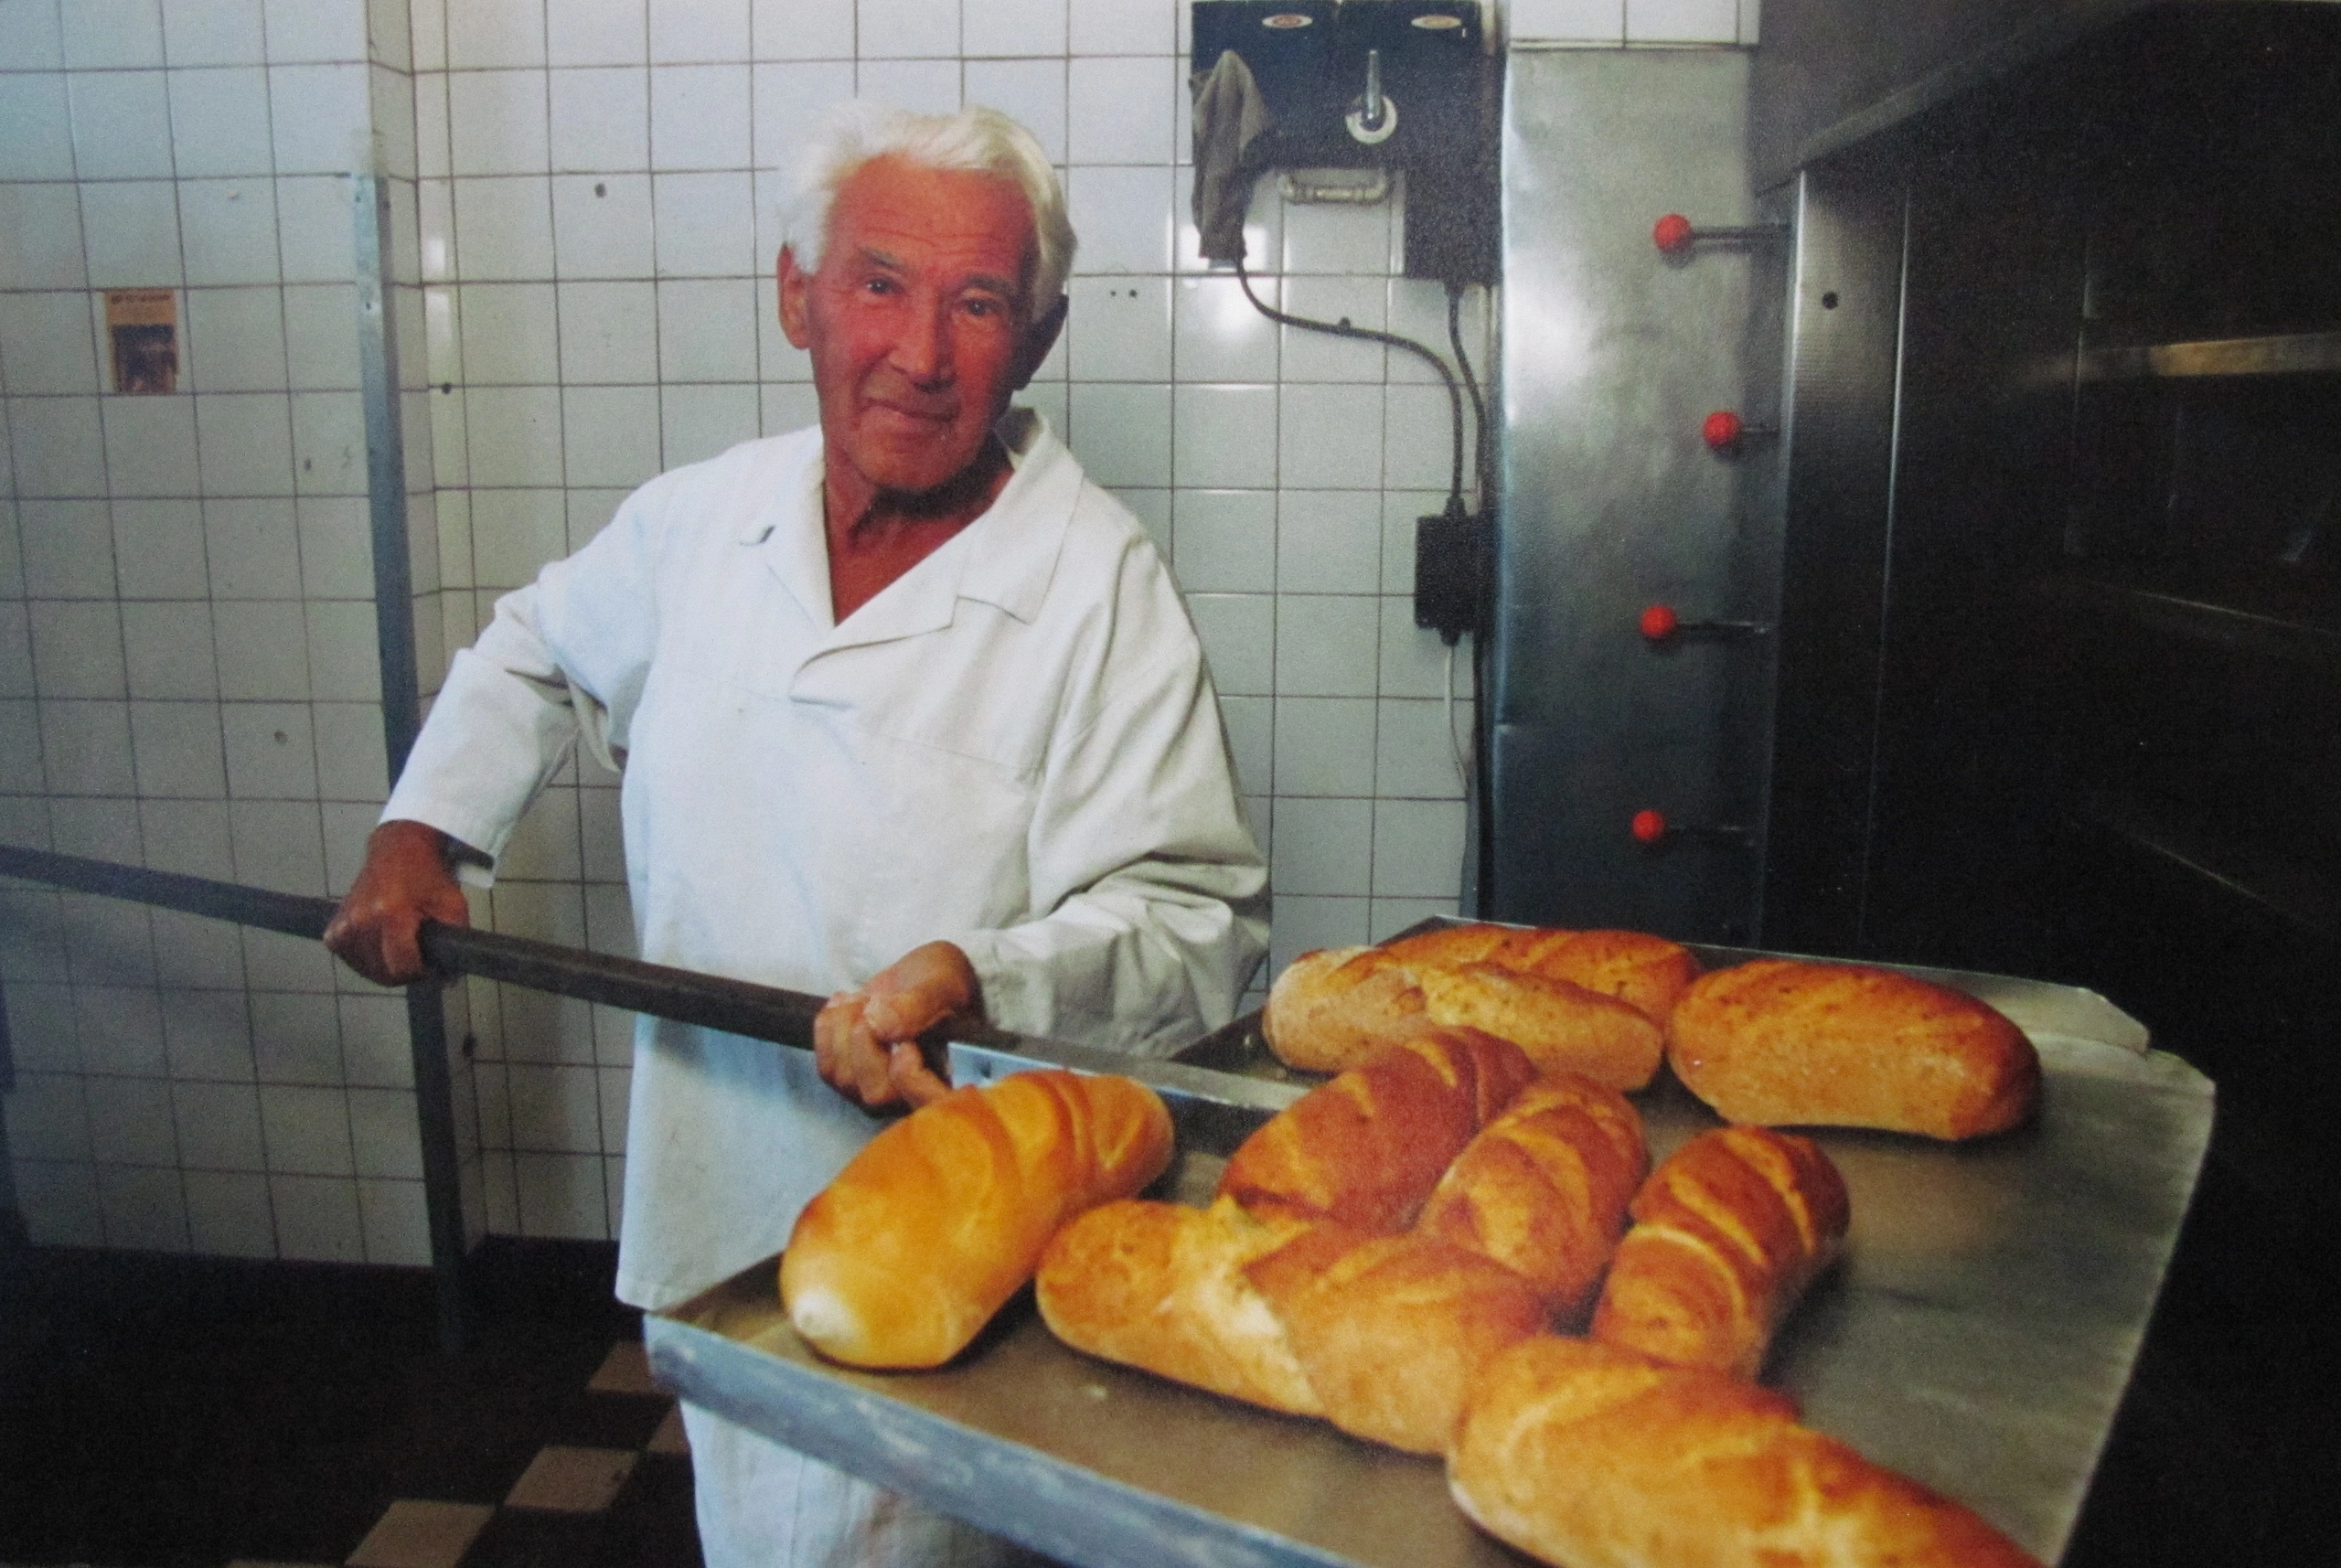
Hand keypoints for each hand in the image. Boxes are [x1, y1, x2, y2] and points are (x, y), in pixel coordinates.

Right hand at [323, 820, 472, 985]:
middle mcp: (361, 919)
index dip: (422, 972)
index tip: (432, 964)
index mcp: (390, 912)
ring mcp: (343, 924)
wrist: (399, 849)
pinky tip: (381, 943)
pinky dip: (366, 958)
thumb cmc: (428, 876)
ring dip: (386, 966)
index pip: (402, 966)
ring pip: (367, 970)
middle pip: (383, 973)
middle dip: (406, 972)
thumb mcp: (452, 905)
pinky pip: (350, 958)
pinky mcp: (334, 927)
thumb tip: (448, 979)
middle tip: (420, 955)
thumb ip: (455, 942)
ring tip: (401, 945)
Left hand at [812, 941, 979, 1112]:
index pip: (919, 1105)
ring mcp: (877, 1090)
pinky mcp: (850, 1078)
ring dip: (844, 1028)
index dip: (907, 1073)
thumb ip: (917, 1007)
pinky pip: (826, 1066)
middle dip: (865, 1038)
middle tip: (878, 1004)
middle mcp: (909, 1096)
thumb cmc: (939, 983)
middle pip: (874, 1093)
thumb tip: (879, 1026)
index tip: (906, 1039)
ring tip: (864, 1001)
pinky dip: (828, 1027)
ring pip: (842, 1078)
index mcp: (942, 1081)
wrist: (917, 977)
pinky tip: (847, 1005)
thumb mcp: (939, 985)